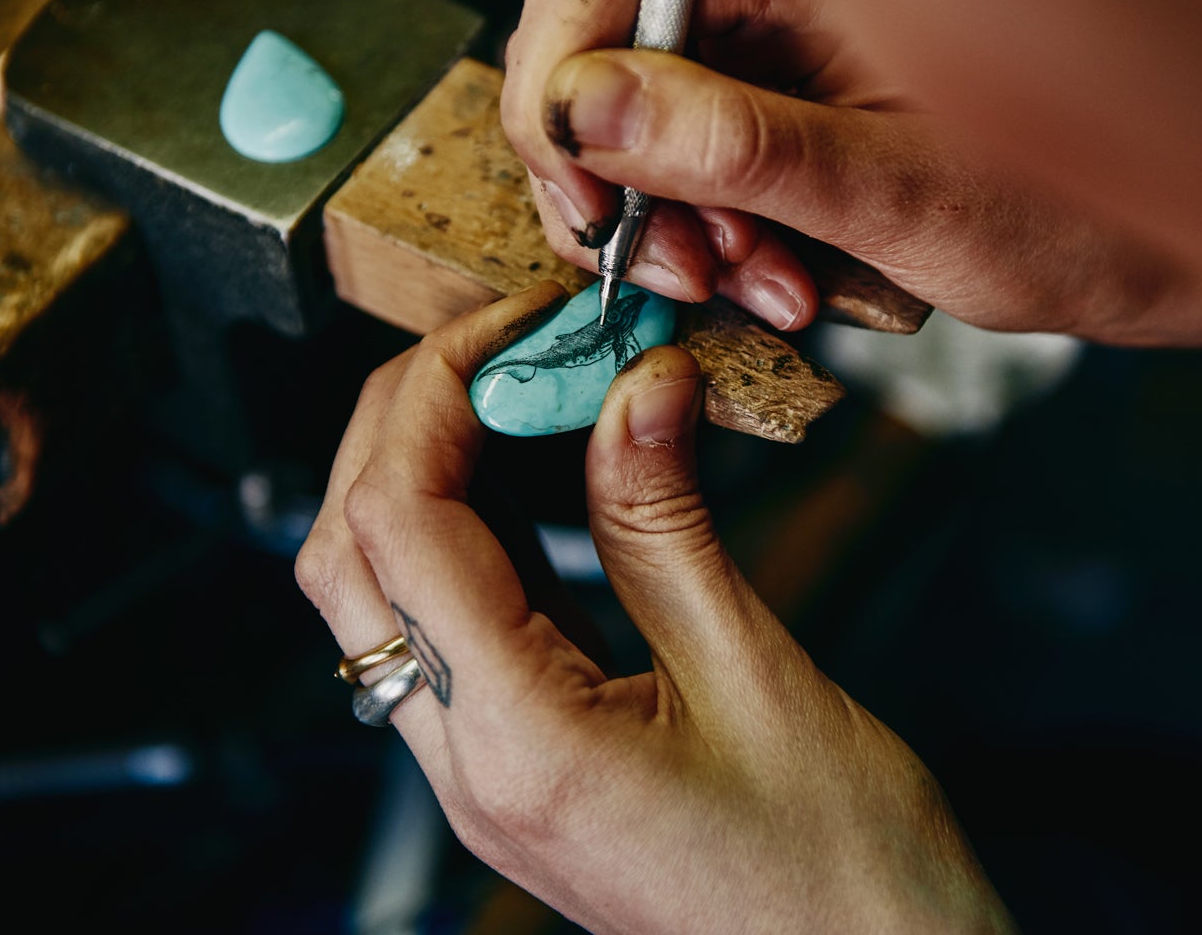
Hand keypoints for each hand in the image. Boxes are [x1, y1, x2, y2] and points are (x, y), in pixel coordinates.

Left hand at [295, 284, 1015, 933]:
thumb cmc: (847, 883)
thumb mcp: (760, 675)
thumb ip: (668, 521)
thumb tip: (631, 385)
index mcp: (517, 744)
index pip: (403, 523)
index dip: (440, 395)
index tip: (517, 321)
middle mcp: (469, 770)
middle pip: (354, 556)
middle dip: (405, 423)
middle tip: (504, 343)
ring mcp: (484, 779)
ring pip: (387, 596)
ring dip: (432, 478)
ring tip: (526, 395)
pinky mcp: (520, 774)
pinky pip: (454, 634)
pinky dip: (477, 538)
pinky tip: (542, 484)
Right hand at [501, 0, 1201, 348]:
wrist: (1173, 260)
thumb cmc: (1090, 209)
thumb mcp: (904, 193)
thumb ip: (741, 147)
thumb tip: (585, 106)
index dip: (560, 71)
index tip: (581, 191)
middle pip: (604, 44)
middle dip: (617, 173)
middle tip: (677, 268)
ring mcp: (782, 57)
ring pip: (639, 124)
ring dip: (674, 225)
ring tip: (766, 288)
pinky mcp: (791, 121)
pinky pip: (696, 175)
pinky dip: (718, 244)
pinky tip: (787, 284)